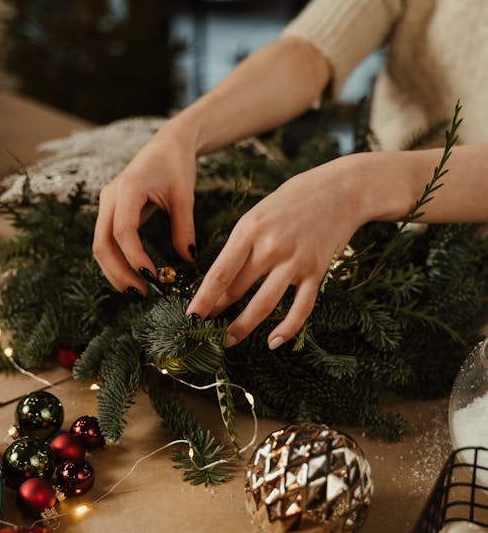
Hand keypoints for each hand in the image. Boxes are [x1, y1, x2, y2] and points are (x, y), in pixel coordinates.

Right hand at [93, 128, 197, 293]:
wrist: (167, 144)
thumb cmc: (177, 165)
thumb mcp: (185, 196)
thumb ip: (184, 229)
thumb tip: (187, 261)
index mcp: (128, 189)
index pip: (123, 231)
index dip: (134, 258)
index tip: (153, 278)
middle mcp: (110, 197)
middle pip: (101, 244)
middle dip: (118, 273)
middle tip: (141, 295)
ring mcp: (106, 204)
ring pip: (99, 246)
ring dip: (114, 272)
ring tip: (137, 292)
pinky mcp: (110, 212)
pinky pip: (106, 241)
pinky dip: (116, 262)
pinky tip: (132, 277)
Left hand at [186, 156, 364, 348]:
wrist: (341, 190)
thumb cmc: (294, 200)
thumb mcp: (259, 213)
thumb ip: (242, 244)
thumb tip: (222, 279)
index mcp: (250, 229)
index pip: (219, 273)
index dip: (202, 299)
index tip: (190, 317)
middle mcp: (271, 247)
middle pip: (237, 290)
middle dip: (217, 312)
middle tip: (204, 329)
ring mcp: (295, 261)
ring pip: (263, 305)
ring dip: (243, 327)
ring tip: (229, 341)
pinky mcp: (317, 272)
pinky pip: (300, 309)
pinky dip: (286, 329)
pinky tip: (272, 342)